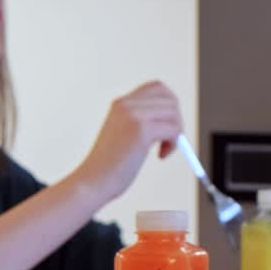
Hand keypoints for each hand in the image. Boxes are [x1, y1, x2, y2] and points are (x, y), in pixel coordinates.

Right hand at [70, 81, 183, 202]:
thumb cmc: (111, 166)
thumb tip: (175, 118)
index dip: (170, 105)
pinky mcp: (141, 129)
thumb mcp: (125, 135)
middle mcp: (126, 104)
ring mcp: (133, 115)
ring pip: (174, 114)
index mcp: (121, 103)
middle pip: (170, 98)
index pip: (157, 87)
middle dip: (177, 119)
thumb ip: (144, 121)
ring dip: (176, 133)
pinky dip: (174, 144)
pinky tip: (161, 156)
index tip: (166, 126)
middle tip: (169, 140)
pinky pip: (174, 129)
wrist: (93, 182)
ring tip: (163, 150)